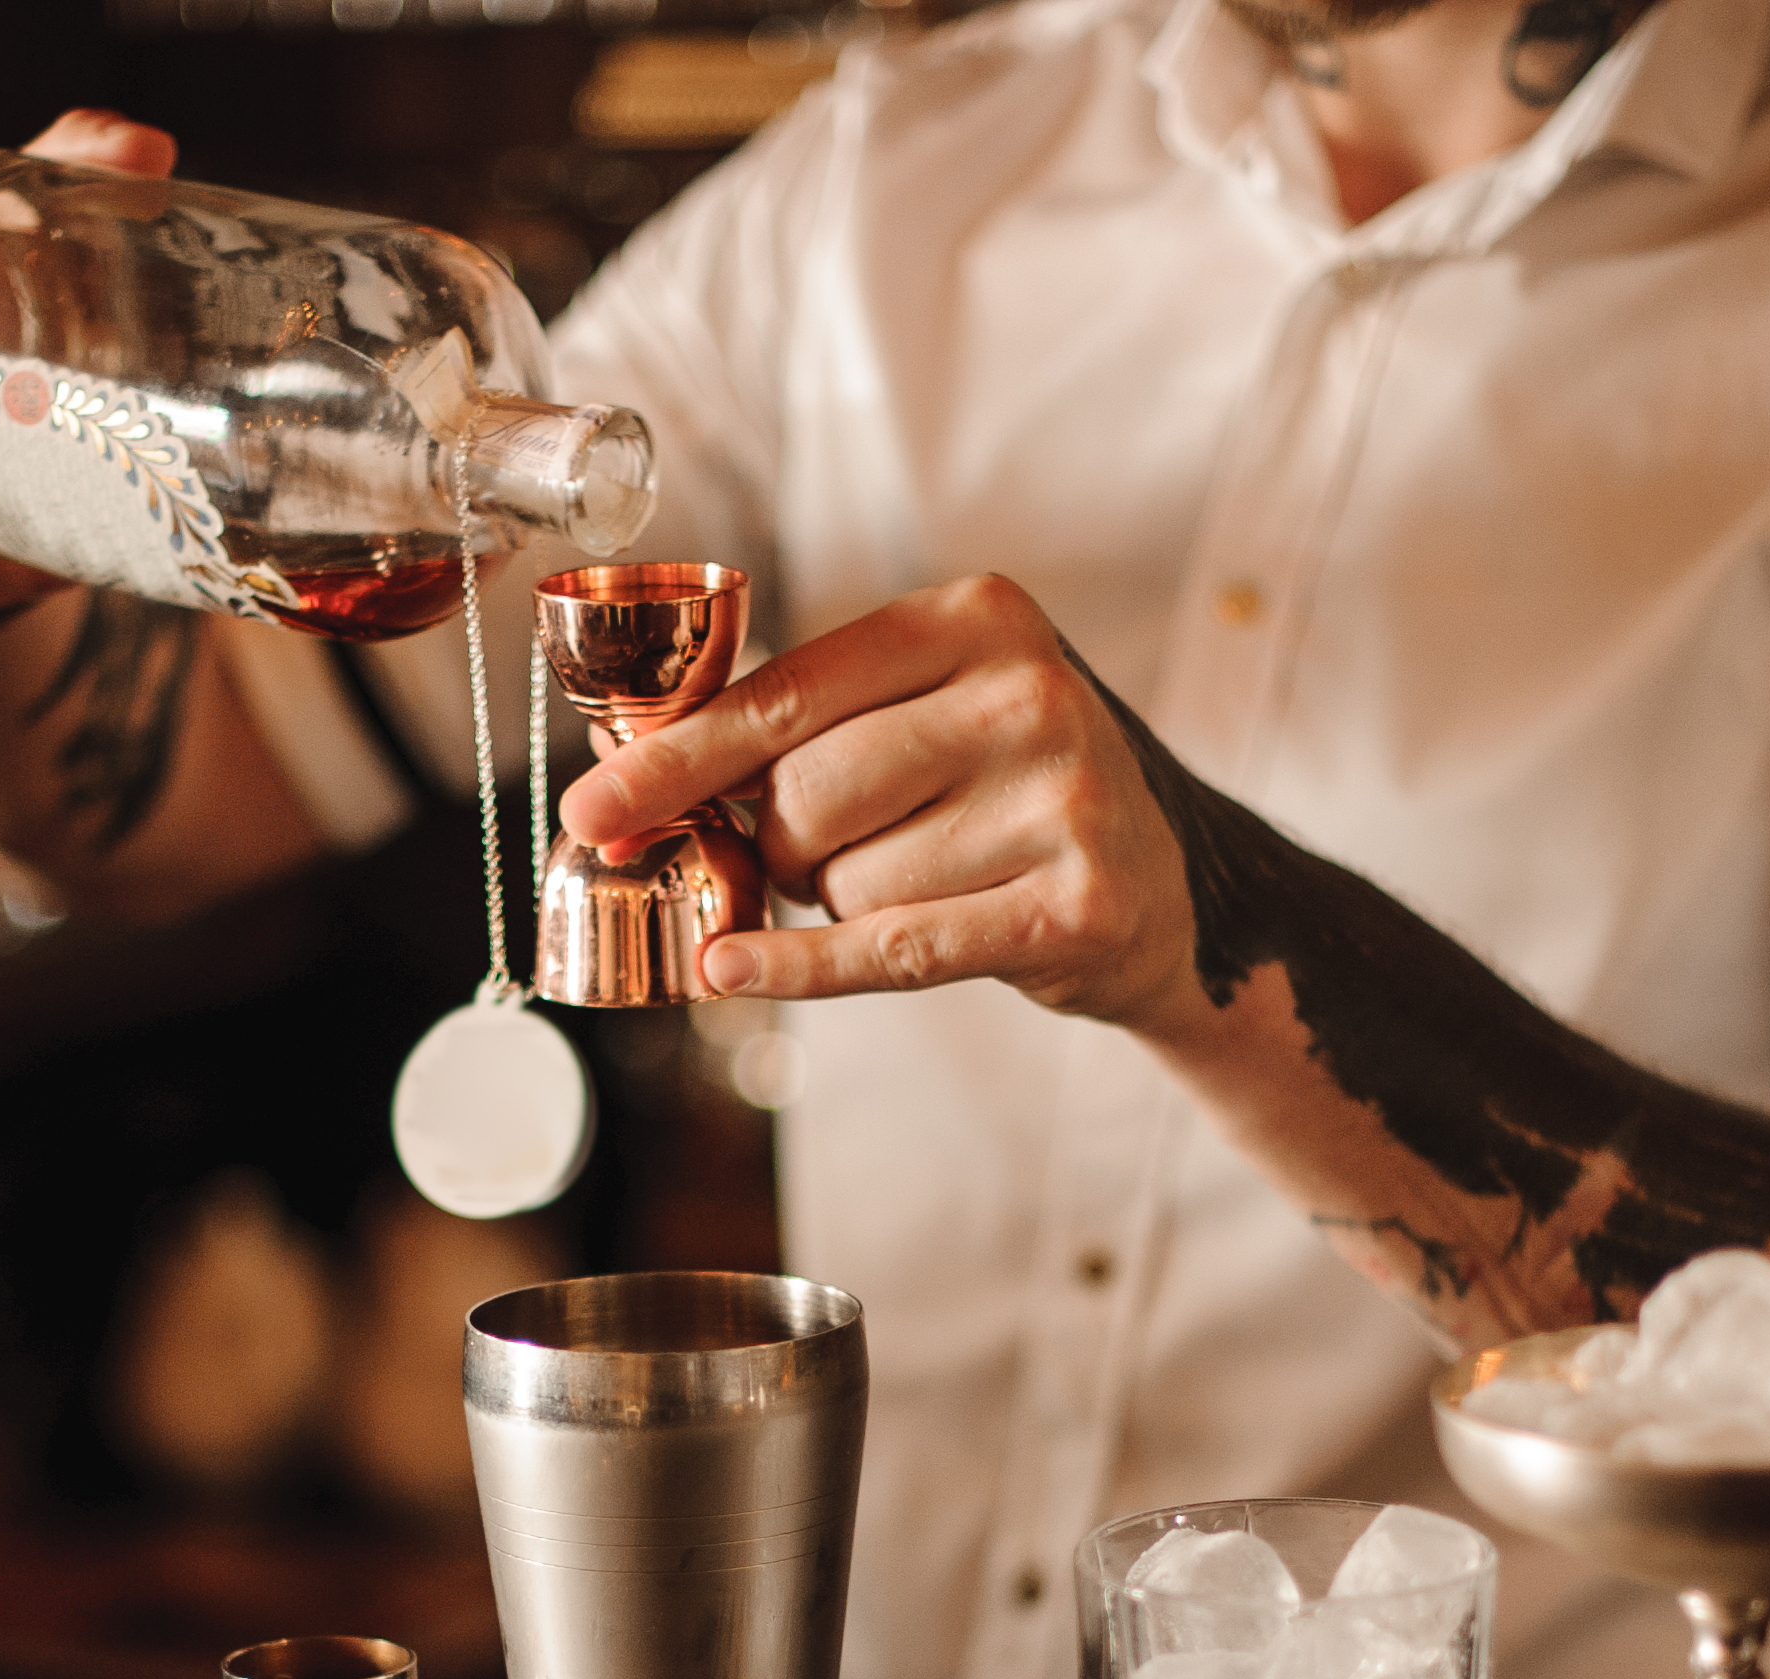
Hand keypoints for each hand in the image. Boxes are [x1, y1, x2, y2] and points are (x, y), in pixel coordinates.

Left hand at [548, 576, 1201, 1028]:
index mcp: (979, 616)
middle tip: (825, 855)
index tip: (591, 801)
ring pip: (849, 881)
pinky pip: (891, 948)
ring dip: (845, 903)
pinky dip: (802, 968)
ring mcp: (1062, 802)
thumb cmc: (1016, 788)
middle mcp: (1029, 695)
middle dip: (785, 845)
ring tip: (925, 880)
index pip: (786, 694)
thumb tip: (624, 761)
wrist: (1177, 883)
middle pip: (807, 795)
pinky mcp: (1074, 907)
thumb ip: (803, 720)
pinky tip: (732, 971)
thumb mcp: (933, 709)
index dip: (678, 758)